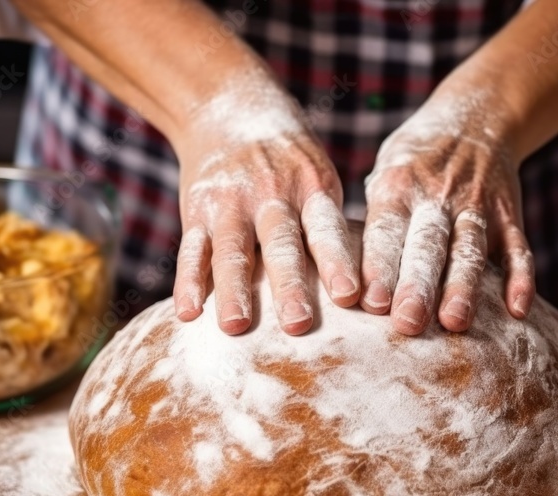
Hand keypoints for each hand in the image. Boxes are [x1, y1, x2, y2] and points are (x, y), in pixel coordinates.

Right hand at [172, 72, 359, 335]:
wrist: (229, 106)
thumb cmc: (289, 162)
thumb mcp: (317, 178)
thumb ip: (330, 228)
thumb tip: (368, 294)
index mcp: (311, 188)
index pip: (327, 230)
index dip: (338, 262)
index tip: (351, 296)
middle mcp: (271, 195)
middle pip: (281, 245)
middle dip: (290, 285)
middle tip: (298, 325)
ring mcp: (230, 203)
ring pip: (232, 250)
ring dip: (234, 290)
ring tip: (236, 327)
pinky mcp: (195, 211)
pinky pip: (192, 248)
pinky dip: (189, 280)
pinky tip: (188, 313)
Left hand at [361, 87, 535, 335]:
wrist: (477, 117)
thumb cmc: (415, 161)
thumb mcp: (384, 172)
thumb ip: (372, 221)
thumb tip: (343, 276)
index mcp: (398, 186)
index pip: (386, 231)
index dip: (379, 267)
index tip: (370, 304)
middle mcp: (438, 195)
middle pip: (427, 245)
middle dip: (417, 285)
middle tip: (407, 323)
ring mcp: (477, 205)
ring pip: (470, 249)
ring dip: (463, 287)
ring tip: (454, 323)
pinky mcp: (509, 215)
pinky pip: (518, 249)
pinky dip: (521, 279)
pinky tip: (518, 310)